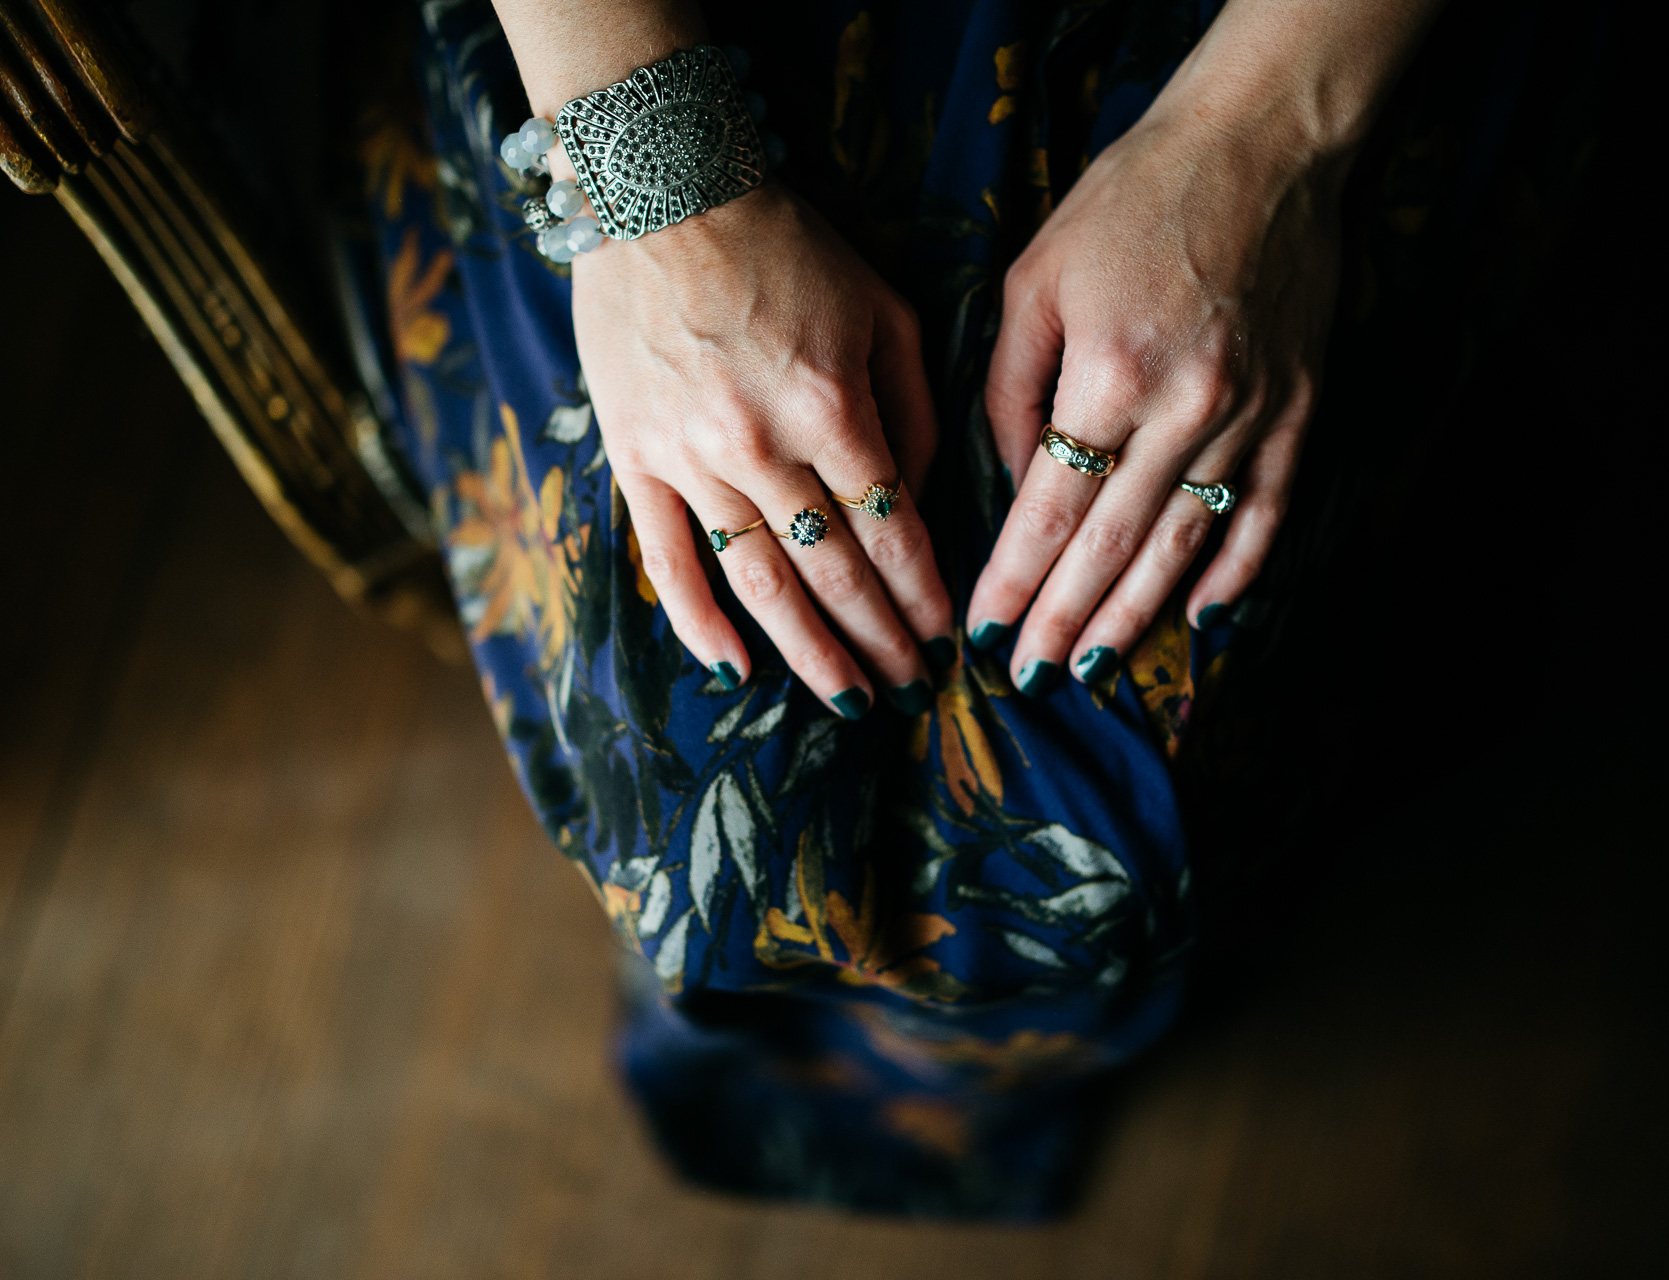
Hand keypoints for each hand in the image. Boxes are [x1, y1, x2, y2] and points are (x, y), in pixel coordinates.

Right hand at [577, 182, 951, 715]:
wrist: (659, 191)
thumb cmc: (786, 245)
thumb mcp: (882, 307)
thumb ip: (912, 405)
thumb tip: (921, 492)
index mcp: (833, 407)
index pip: (893, 530)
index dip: (924, 596)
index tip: (947, 640)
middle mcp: (763, 448)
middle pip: (833, 572)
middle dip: (879, 639)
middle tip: (911, 689)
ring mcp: (691, 459)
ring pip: (759, 581)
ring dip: (809, 650)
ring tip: (849, 700)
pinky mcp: (635, 459)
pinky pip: (667, 558)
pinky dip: (699, 621)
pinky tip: (735, 669)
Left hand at [966, 0, 1435, 692]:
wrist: (1261, 147)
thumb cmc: (1132, 200)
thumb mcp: (1035, 280)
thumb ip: (1011, 391)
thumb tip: (1014, 484)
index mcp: (1109, 373)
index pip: (1049, 511)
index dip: (1014, 582)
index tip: (983, 634)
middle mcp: (1185, 409)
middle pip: (1113, 547)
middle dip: (1063, 621)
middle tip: (1030, 678)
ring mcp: (1252, 418)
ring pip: (1185, 545)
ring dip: (1136, 615)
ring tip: (1095, 665)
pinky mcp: (1299, 413)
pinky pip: (1266, 514)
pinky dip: (1236, 573)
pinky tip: (1202, 619)